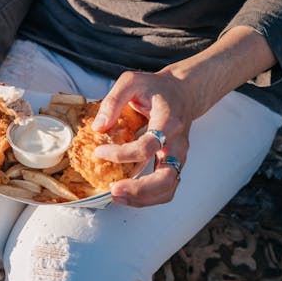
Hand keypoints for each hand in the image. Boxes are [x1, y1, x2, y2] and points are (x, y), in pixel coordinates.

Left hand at [93, 70, 197, 206]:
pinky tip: (126, 195)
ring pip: (168, 189)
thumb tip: (98, 127)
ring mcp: (179, 157)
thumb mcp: (131, 82)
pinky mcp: (174, 165)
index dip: (122, 153)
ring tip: (116, 197)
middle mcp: (178, 143)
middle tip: (113, 190)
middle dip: (139, 189)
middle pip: (166, 177)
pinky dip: (147, 198)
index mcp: (169, 121)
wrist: (183, 93)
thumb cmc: (155, 88)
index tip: (99, 151)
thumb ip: (113, 101)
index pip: (149, 145)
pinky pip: (165, 189)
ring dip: (143, 199)